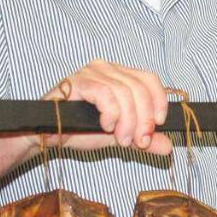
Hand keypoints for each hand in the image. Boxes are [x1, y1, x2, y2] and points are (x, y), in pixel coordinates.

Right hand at [40, 59, 172, 156]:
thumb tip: (168, 147)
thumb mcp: (119, 136)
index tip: (157, 125)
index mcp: (121, 76)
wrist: (48, 136)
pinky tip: (105, 126)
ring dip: (128, 121)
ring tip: (120, 139)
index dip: (158, 102)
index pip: (150, 79)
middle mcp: (108, 69)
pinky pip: (105, 94)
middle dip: (144, 119)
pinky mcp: (78, 80)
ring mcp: (93, 72)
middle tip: (138, 141)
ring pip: (125, 93)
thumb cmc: (80, 131)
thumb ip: (143, 140)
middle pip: (140, 88)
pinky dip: (111, 113)